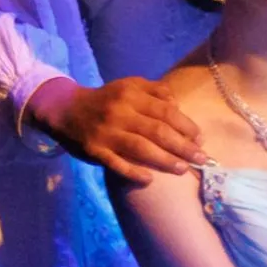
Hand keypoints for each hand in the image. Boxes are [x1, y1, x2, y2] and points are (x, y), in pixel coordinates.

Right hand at [31, 75, 203, 180]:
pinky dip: (134, 172)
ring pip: (141, 148)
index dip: (186, 126)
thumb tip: (177, 104)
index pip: (165, 111)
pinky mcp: (95, 151)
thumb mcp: (128, 86)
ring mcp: (106, 133)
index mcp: (130, 95)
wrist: (65, 110)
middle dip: (183, 146)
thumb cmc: (105, 100)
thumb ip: (154, 91)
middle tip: (201, 159)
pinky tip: (150, 180)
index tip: (200, 138)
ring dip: (164, 160)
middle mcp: (120, 113)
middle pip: (157, 131)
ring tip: (183, 169)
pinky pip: (117, 164)